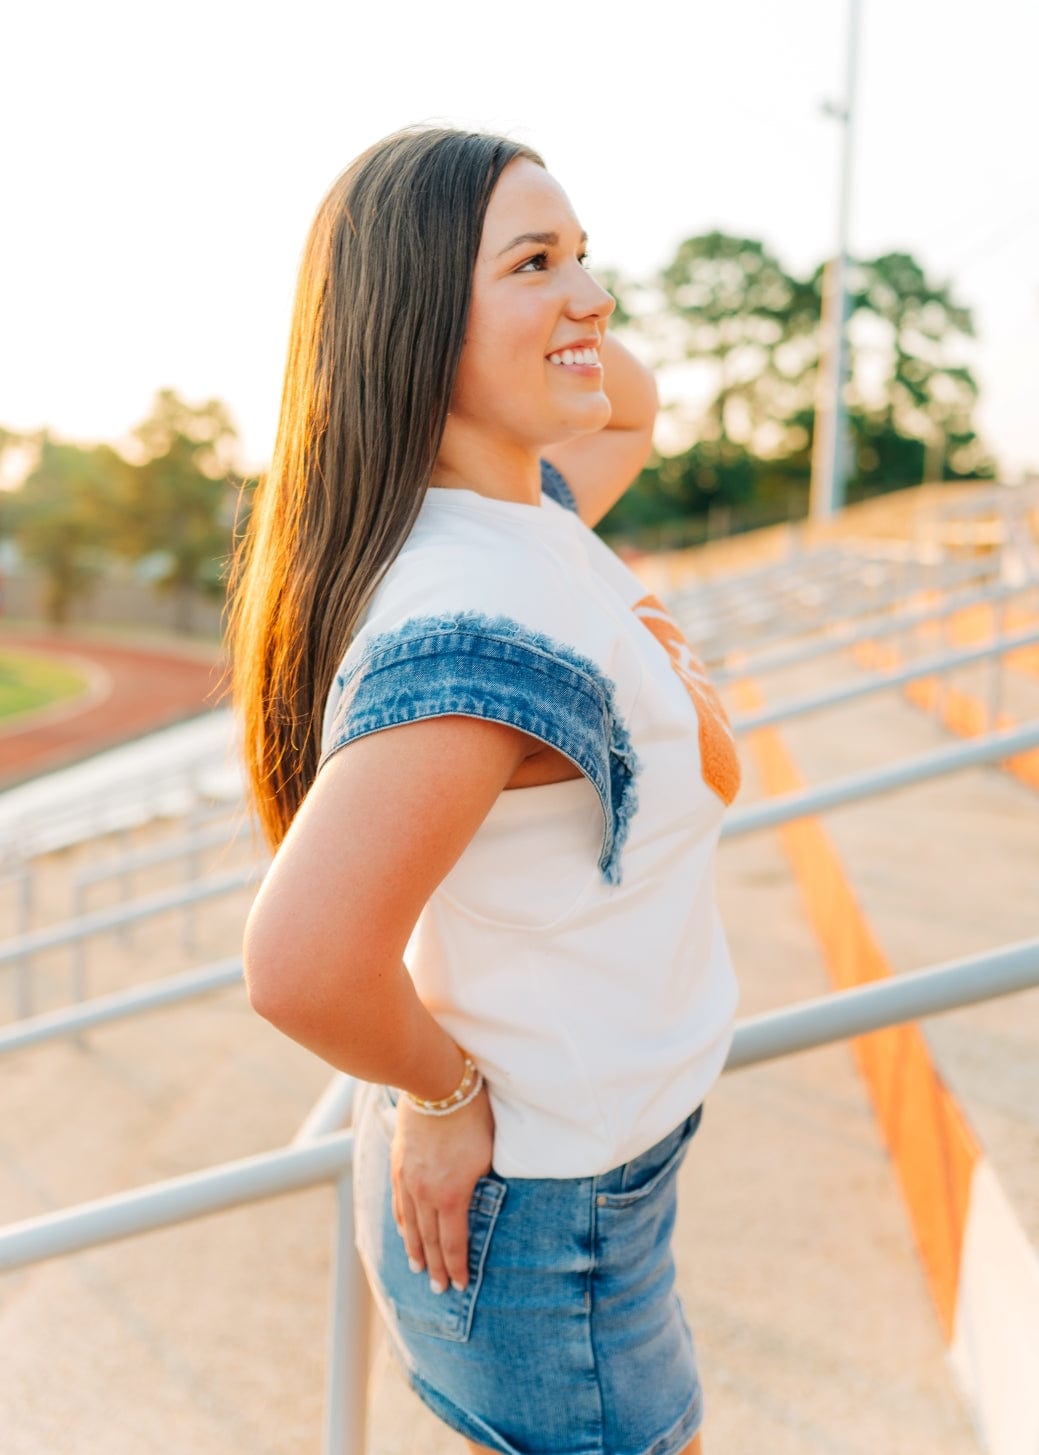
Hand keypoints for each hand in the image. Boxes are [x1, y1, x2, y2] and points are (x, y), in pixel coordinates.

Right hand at [390, 1081, 494, 1293]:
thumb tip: (480, 1202)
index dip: (456, 1266)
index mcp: (451, 1196)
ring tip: (418, 1268)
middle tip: (437, 1289)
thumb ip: (480, 1184)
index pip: (453, 1243)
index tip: (459, 1285)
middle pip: (430, 1240)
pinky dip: (403, 1223)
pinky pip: (399, 1204)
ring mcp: (408, 1181)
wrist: (436, 1086)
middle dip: (435, 1266)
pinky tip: (405, 1232)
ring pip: (410, 1225)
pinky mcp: (398, 1166)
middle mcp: (425, 1194)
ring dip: (415, 1249)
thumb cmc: (472, 1117)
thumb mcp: (487, 1155)